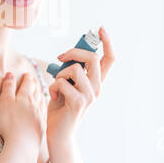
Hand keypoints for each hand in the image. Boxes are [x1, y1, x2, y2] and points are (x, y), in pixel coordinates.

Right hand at [0, 71, 46, 162]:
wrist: (23, 145)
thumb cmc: (10, 123)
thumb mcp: (4, 102)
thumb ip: (8, 87)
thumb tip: (10, 74)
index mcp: (25, 97)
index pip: (28, 83)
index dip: (27, 78)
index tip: (26, 74)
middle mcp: (35, 104)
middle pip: (36, 90)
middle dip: (34, 83)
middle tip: (33, 79)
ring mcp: (40, 115)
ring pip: (41, 100)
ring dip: (40, 93)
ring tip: (39, 90)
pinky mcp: (41, 126)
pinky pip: (44, 112)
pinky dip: (43, 106)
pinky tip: (42, 108)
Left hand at [46, 26, 114, 146]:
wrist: (58, 133)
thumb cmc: (60, 107)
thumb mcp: (68, 85)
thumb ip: (72, 72)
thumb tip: (68, 55)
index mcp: (96, 82)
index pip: (109, 59)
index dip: (107, 42)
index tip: (100, 29)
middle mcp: (97, 88)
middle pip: (93, 58)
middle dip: (73, 52)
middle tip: (60, 58)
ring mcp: (90, 96)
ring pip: (75, 69)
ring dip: (59, 74)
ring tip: (57, 86)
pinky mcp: (79, 103)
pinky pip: (62, 83)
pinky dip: (54, 87)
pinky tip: (55, 97)